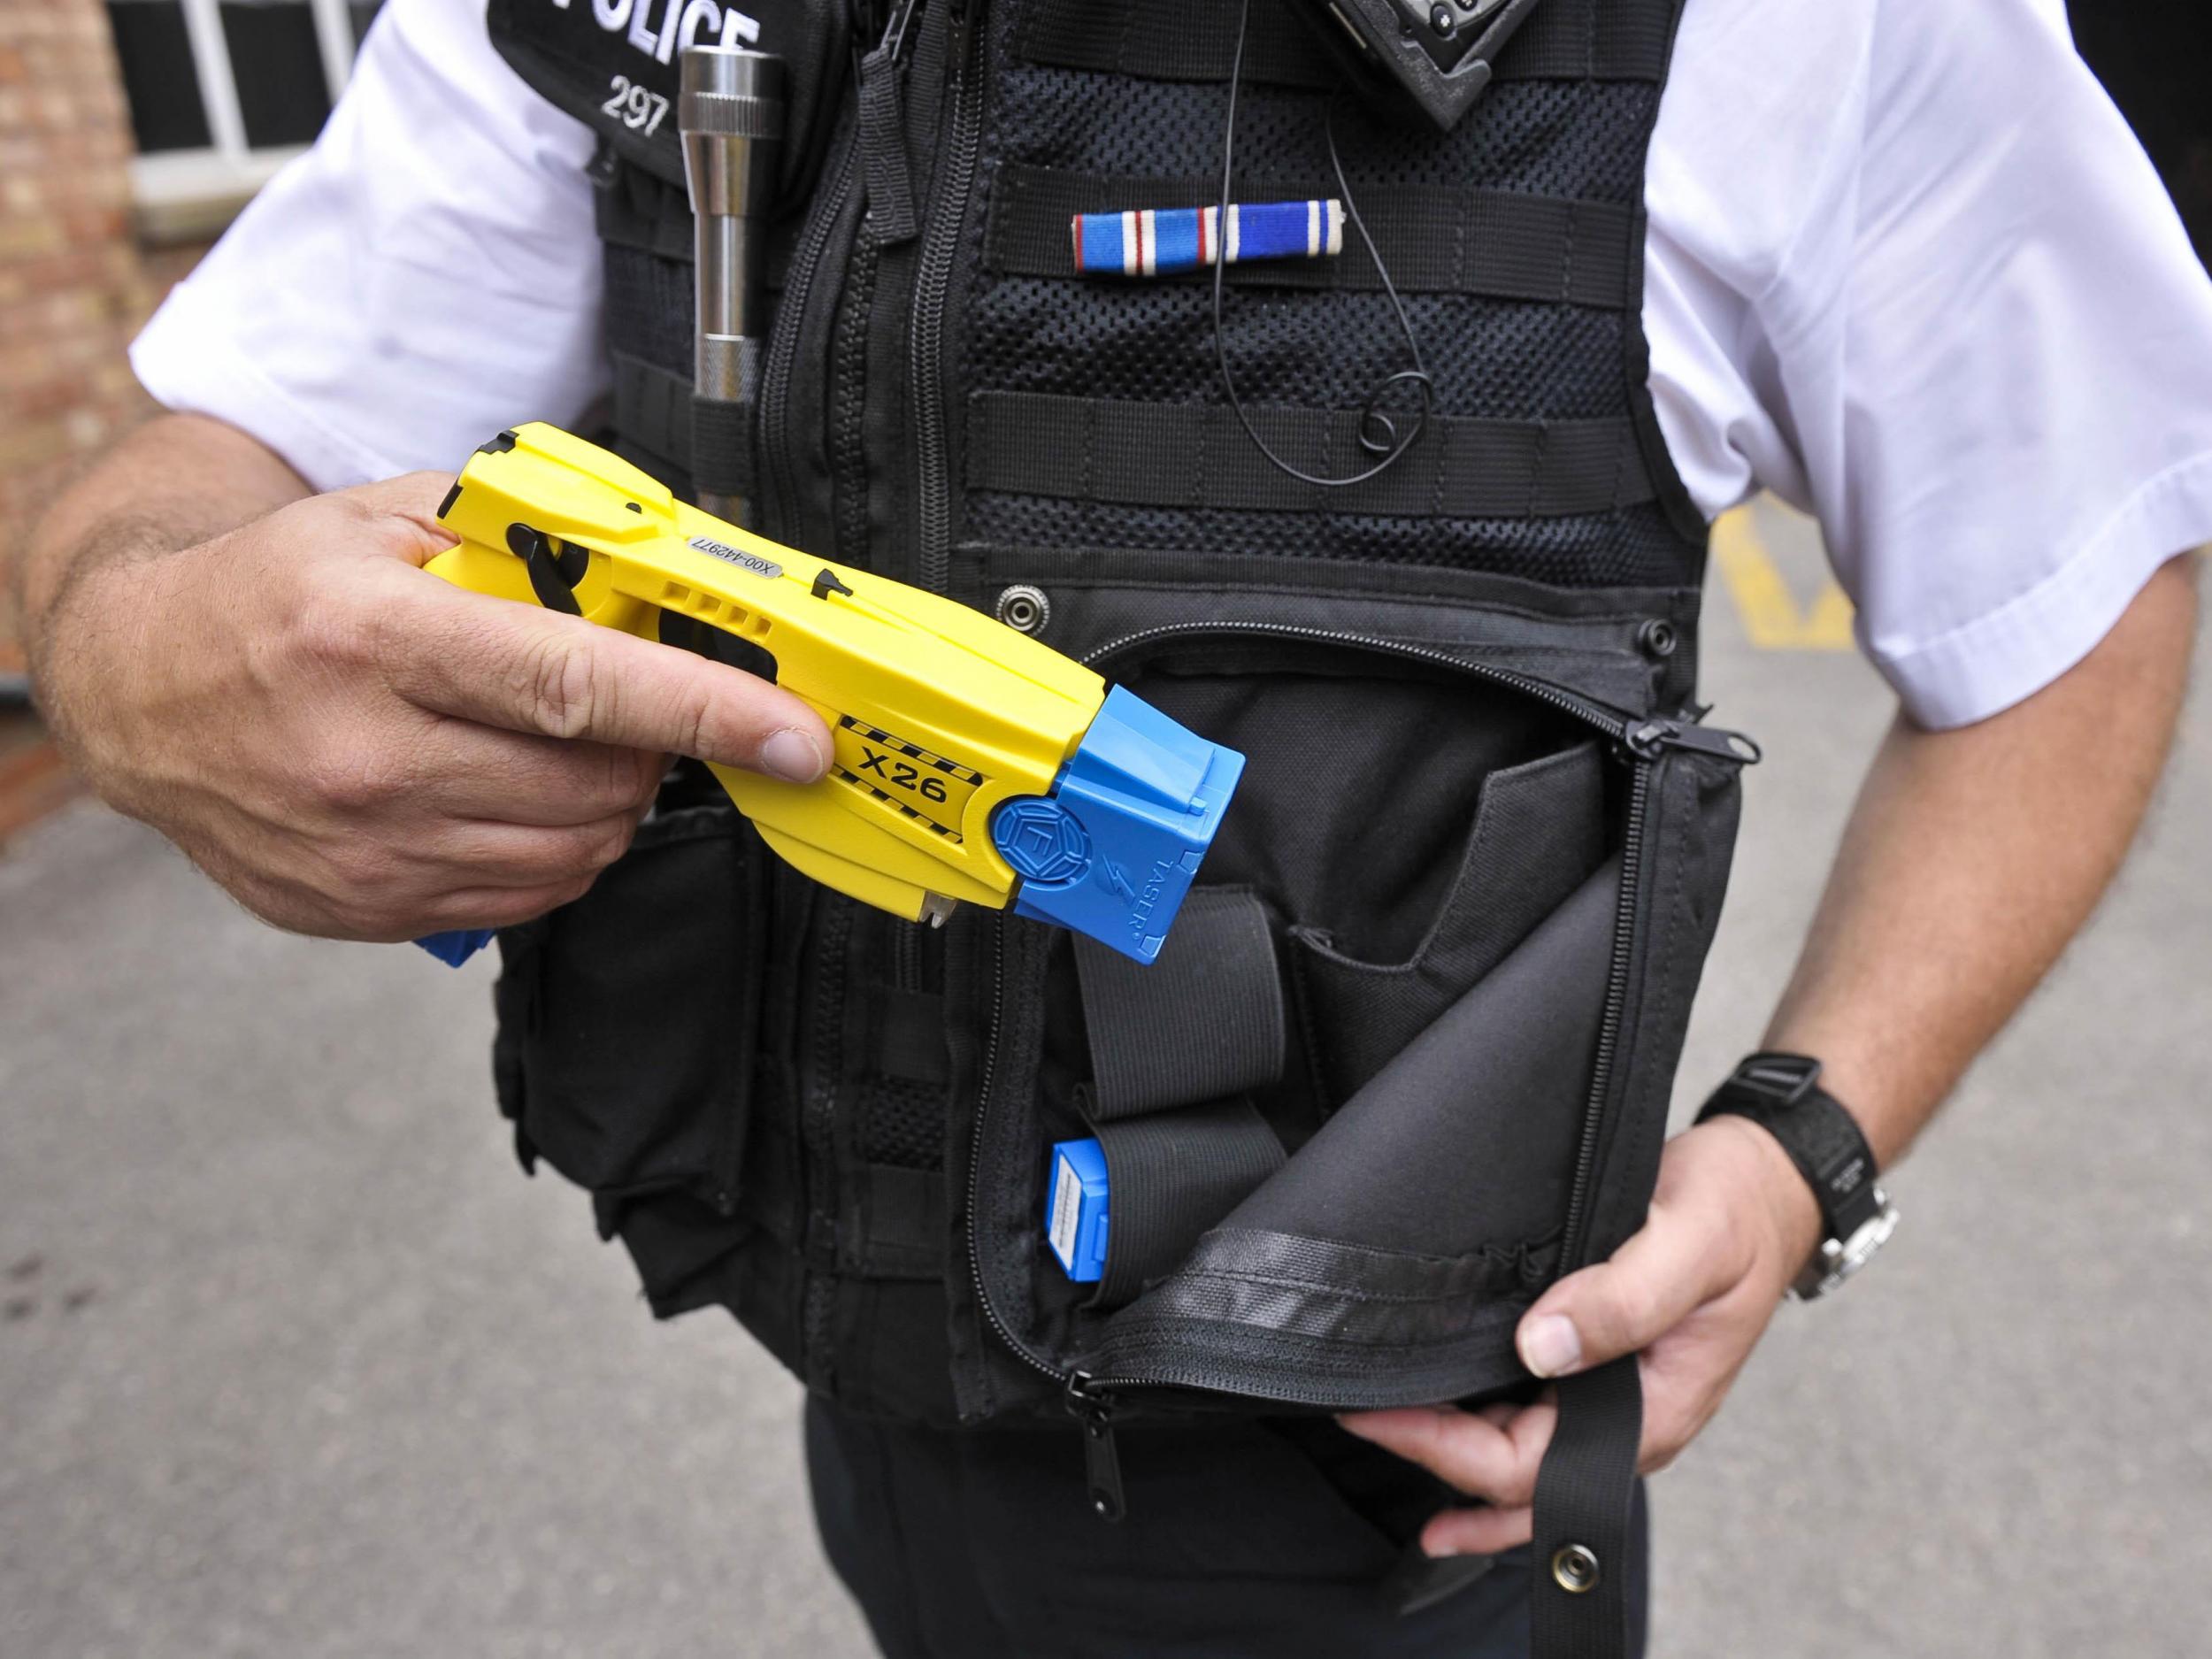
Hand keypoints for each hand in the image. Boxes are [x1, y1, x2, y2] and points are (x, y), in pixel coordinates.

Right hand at [39, 472, 830, 940]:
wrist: (136, 686)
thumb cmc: (275, 591)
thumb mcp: (384, 521)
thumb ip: (520, 545)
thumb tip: (662, 584)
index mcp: (373, 637)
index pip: (575, 685)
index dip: (705, 712)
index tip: (795, 737)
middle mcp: (365, 754)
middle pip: (593, 784)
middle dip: (652, 751)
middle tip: (637, 711)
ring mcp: (361, 848)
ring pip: (571, 854)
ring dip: (609, 805)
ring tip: (569, 749)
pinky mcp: (361, 909)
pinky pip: (521, 901)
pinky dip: (554, 852)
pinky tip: (514, 796)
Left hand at [1339, 1116, 1822, 1555]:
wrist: (1770, 1185)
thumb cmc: (1739, 1212)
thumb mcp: (1688, 1244)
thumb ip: (1622, 1299)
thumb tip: (1543, 1347)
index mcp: (1654, 1410)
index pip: (1532, 1467)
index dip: (1448, 1451)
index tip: (1378, 1413)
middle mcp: (1628, 1418)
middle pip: (1514, 1476)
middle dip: (1432, 1460)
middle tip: (1352, 1414)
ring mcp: (1613, 1396)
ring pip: (1518, 1453)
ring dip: (1451, 1448)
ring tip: (1373, 1420)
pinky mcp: (1597, 1364)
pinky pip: (1529, 1413)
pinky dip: (1477, 1418)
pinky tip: (1433, 1402)